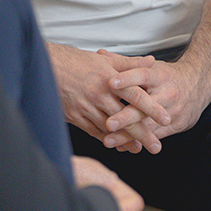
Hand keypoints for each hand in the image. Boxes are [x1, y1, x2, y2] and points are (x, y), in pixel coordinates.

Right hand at [48, 44, 169, 153]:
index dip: (152, 108)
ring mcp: (85, 107)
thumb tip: (151, 61)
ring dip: (126, 140)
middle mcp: (98, 94)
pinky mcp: (74, 117)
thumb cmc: (74, 61)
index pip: (136, 95)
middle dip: (143, 134)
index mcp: (108, 78)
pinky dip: (108, 140)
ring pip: (110, 128)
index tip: (166, 119)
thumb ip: (129, 63)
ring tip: (139, 149)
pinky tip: (117, 145)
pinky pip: (94, 132)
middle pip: (126, 117)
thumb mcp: (104, 60)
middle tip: (156, 146)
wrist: (44, 67)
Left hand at [101, 56, 210, 146]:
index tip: (110, 83)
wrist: (198, 85)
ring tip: (109, 141)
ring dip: (128, 135)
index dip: (127, 79)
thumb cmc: (167, 76)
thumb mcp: (150, 66)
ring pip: (149, 125)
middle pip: (145, 106)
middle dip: (126, 117)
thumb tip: (100, 54)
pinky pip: (155, 136)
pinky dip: (137, 142)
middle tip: (108, 124)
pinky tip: (121, 146)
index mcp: (159, 76)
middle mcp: (167, 93)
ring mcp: (172, 111)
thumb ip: (124, 63)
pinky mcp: (176, 126)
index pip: (142, 75)